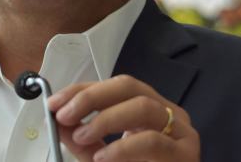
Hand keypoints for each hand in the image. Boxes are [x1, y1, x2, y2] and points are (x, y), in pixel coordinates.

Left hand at [46, 75, 199, 161]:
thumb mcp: (101, 157)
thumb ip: (80, 141)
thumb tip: (53, 120)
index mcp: (148, 109)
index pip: (113, 86)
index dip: (81, 90)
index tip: (53, 103)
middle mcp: (167, 113)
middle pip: (129, 86)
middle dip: (91, 97)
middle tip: (64, 115)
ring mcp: (181, 132)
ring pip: (143, 106)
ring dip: (105, 119)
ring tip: (81, 135)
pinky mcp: (186, 154)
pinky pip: (153, 141)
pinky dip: (122, 147)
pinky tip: (104, 157)